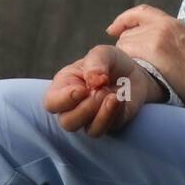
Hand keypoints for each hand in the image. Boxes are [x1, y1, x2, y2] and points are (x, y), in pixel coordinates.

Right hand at [43, 44, 162, 136]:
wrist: (133, 70)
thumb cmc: (109, 62)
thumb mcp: (101, 53)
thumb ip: (94, 63)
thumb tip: (94, 80)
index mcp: (63, 87)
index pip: (52, 103)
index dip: (64, 100)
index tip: (82, 89)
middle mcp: (74, 107)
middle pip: (68, 122)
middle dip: (85, 109)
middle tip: (100, 91)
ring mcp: (92, 118)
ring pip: (90, 131)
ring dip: (102, 114)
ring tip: (113, 95)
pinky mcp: (111, 124)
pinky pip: (110, 127)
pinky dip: (115, 113)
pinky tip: (121, 98)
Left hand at [106, 4, 184, 108]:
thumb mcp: (183, 42)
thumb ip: (164, 35)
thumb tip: (140, 38)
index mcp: (172, 23)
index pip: (141, 11)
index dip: (123, 19)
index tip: (112, 29)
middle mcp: (164, 25)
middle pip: (129, 32)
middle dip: (127, 46)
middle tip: (134, 62)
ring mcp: (157, 35)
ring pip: (125, 42)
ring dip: (127, 56)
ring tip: (140, 68)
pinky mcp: (152, 48)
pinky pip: (127, 51)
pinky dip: (127, 61)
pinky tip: (136, 71)